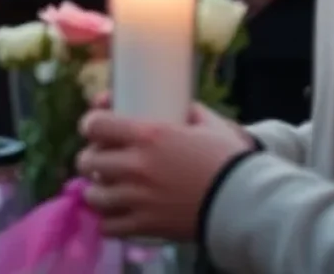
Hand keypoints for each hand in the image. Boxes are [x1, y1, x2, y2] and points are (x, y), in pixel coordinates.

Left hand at [77, 103, 255, 240]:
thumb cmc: (228, 159)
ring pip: (94, 195)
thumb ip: (189, 111)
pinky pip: (109, 226)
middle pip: (87, 160)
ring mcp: (138, 198)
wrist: (247, 203)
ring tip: (105, 188)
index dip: (90, 125)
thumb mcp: (208, 124)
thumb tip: (183, 106)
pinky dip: (107, 221)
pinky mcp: (147, 226)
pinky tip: (114, 215)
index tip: (94, 128)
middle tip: (101, 160)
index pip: (94, 125)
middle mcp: (135, 165)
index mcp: (146, 135)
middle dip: (90, 158)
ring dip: (96, 190)